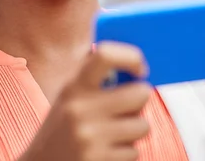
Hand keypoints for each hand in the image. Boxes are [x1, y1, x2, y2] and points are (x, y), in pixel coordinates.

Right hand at [20, 42, 151, 160]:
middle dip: (139, 103)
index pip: (106, 55)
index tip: (140, 70)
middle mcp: (79, 108)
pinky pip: (134, 152)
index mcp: (73, 87)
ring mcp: (89, 136)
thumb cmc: (62, 130)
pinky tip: (105, 152)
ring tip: (112, 135)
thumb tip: (138, 74)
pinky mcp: (98, 160)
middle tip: (127, 110)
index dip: (131, 57)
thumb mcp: (69, 98)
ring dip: (133, 132)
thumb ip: (96, 82)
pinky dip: (125, 154)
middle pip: (140, 93)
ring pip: (142, 125)